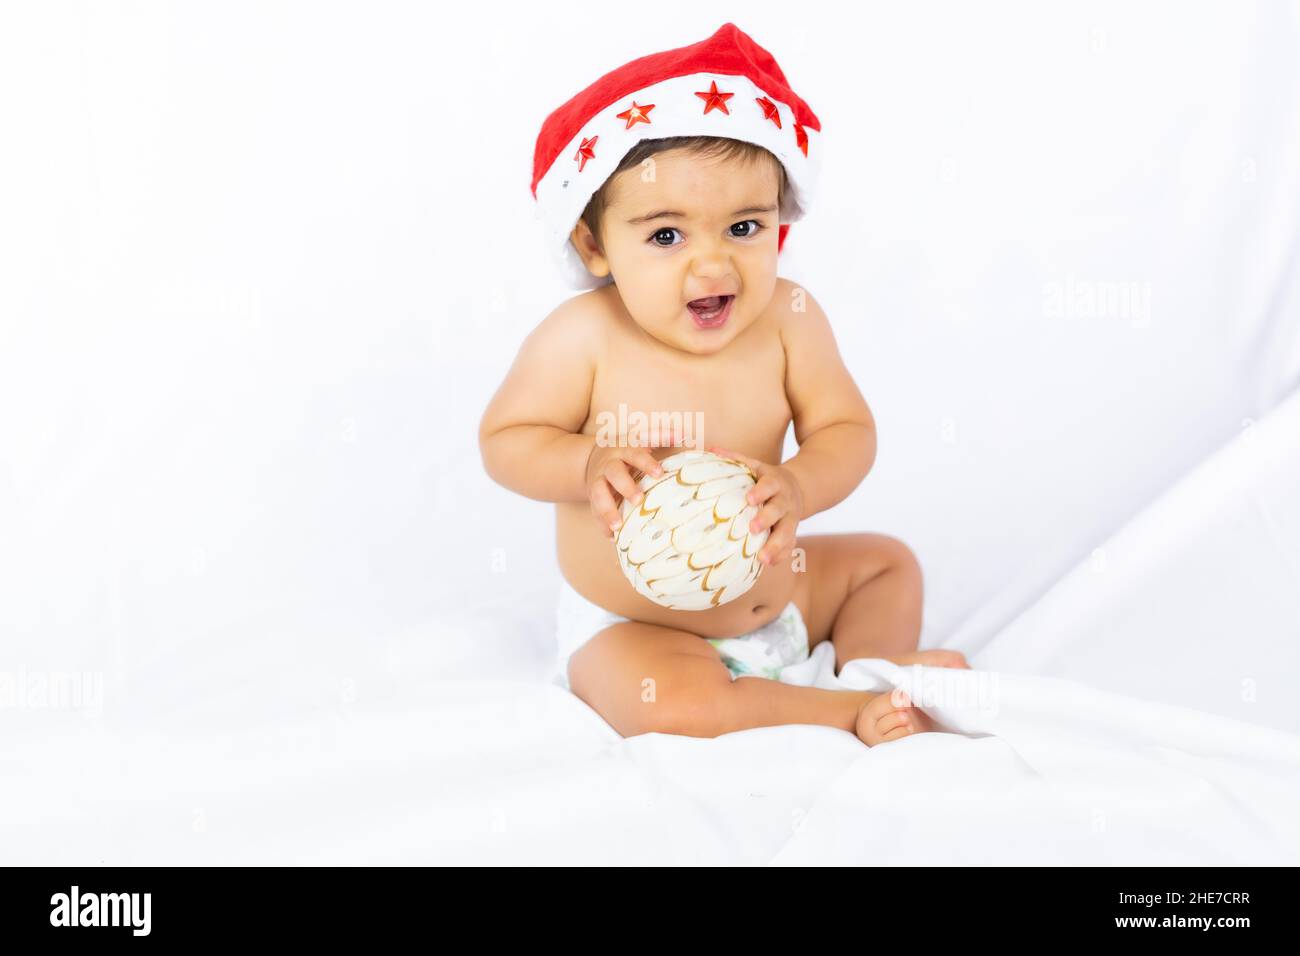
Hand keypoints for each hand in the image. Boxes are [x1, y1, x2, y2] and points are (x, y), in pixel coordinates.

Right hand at [585, 427, 679, 539]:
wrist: (593, 458)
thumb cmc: (626, 452)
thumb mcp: (640, 440)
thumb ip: (661, 437)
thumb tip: (684, 436)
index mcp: (623, 450)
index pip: (635, 454)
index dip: (646, 463)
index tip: (659, 473)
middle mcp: (609, 465)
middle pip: (614, 473)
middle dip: (625, 486)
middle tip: (638, 500)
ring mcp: (598, 481)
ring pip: (598, 494)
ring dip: (607, 510)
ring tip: (618, 526)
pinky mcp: (591, 497)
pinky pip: (593, 510)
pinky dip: (601, 524)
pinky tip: (611, 537)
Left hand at [706, 444, 804, 566]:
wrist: (800, 488)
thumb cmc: (767, 478)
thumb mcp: (756, 465)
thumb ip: (735, 459)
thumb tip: (709, 448)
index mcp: (775, 482)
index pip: (769, 485)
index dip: (761, 491)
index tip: (749, 499)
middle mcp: (785, 501)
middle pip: (778, 510)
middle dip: (767, 519)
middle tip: (753, 529)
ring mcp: (791, 518)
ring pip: (787, 532)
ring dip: (776, 545)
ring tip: (763, 558)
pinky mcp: (793, 532)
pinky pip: (790, 545)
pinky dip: (781, 555)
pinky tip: (770, 564)